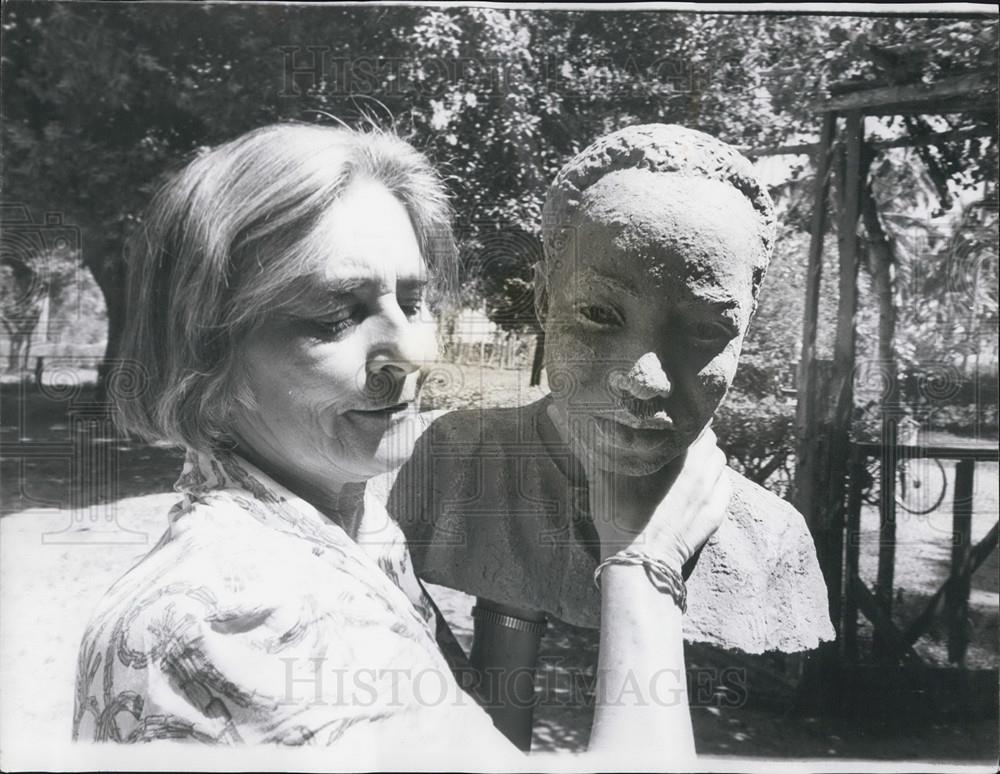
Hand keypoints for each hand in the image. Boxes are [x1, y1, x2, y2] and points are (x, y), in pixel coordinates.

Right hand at [587, 427, 729, 564]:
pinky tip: (699, 485)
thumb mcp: (605, 479)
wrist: (639, 562)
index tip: (674, 421)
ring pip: (720, 462)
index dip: (686, 421)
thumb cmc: (619, 518)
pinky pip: (725, 486)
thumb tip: (596, 425)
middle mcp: (701, 472)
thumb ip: (606, 448)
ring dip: (707, 459)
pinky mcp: (716, 515)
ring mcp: (711, 495)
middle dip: (697, 439)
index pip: (698, 425)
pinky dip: (715, 480)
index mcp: (679, 458)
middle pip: (711, 442)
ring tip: (688, 464)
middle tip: (678, 442)